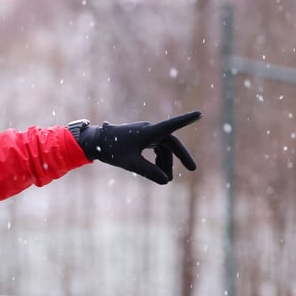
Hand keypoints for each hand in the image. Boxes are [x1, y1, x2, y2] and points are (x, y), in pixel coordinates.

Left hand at [72, 111, 201, 183]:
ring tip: (167, 179)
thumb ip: (149, 172)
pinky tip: (159, 172)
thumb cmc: (113, 151)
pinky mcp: (141, 138)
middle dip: (181, 157)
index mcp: (149, 132)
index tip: (199, 114)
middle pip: (171, 143)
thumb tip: (166, 181)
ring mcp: (146, 134)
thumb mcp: (131, 164)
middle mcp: (149, 130)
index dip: (186, 120)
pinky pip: (156, 149)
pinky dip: (159, 160)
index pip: (172, 126)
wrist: (96, 142)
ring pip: (163, 148)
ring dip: (166, 163)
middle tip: (192, 169)